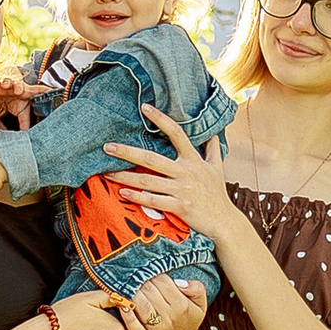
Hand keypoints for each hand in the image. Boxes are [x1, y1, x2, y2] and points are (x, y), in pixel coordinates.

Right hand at [0, 67, 52, 118]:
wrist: (6, 99)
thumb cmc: (17, 103)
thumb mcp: (22, 113)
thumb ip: (25, 122)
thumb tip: (26, 135)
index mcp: (26, 93)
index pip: (36, 90)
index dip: (40, 90)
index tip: (46, 91)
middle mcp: (17, 87)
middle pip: (19, 84)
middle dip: (18, 86)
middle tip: (18, 91)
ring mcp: (6, 86)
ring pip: (6, 81)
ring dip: (5, 83)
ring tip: (4, 86)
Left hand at [101, 109, 236, 240]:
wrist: (225, 222)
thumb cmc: (217, 194)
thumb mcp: (217, 168)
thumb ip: (213, 148)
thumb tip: (213, 131)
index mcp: (193, 160)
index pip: (176, 133)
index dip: (161, 119)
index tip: (144, 108)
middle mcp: (187, 172)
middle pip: (151, 158)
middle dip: (127, 152)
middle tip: (107, 147)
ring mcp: (182, 190)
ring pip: (147, 181)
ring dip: (124, 177)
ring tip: (106, 173)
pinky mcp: (180, 207)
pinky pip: (153, 201)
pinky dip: (136, 197)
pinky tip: (122, 193)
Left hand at [122, 275, 206, 329]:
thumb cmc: (185, 322)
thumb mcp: (199, 306)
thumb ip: (196, 289)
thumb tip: (178, 282)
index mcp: (183, 306)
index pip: (163, 281)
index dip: (153, 275)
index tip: (150, 277)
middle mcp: (171, 318)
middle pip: (149, 290)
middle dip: (141, 282)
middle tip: (136, 281)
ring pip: (141, 304)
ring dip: (132, 294)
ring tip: (129, 290)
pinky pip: (133, 326)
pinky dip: (127, 315)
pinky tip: (123, 306)